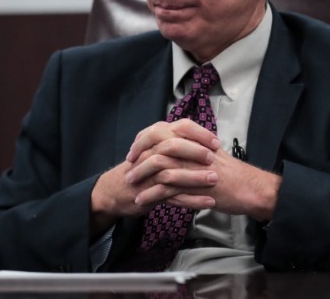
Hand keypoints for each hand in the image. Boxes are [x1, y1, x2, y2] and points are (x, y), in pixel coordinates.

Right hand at [89, 119, 219, 234]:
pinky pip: (173, 197)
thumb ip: (174, 143)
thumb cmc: (139, 170)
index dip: (199, 133)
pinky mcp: (150, 194)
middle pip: (174, 147)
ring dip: (196, 176)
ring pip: (173, 172)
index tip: (216, 142)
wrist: (113, 191)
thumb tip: (200, 138)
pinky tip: (209, 202)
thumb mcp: (154, 150)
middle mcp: (151, 153)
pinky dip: (192, 200)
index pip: (179, 128)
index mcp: (156, 139)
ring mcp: (149, 175)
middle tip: (214, 159)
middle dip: (196, 152)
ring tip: (215, 180)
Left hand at [125, 120, 280, 220]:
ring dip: (141, 175)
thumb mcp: (211, 153)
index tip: (135, 149)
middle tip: (129, 166)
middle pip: (156, 142)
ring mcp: (192, 165)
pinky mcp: (193, 185)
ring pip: (158, 165)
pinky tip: (141, 201)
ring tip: (130, 185)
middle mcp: (191, 148)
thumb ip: (193, 147)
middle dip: (138, 154)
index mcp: (194, 138)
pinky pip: (166, 188)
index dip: (145, 138)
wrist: (249, 188)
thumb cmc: (232, 173)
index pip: (162, 129)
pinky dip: (150, 194)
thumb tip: (175, 145)